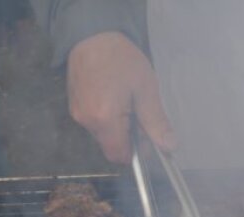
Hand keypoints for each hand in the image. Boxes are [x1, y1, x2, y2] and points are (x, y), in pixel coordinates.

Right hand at [67, 31, 175, 163]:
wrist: (92, 34)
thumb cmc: (121, 59)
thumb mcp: (145, 89)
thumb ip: (155, 121)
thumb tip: (169, 147)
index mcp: (105, 120)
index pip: (120, 156)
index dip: (136, 152)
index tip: (146, 135)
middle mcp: (87, 122)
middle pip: (111, 147)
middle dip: (128, 138)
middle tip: (138, 111)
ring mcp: (77, 114)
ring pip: (103, 135)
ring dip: (117, 127)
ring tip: (125, 100)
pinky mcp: (74, 106)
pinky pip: (94, 123)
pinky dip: (106, 118)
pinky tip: (113, 97)